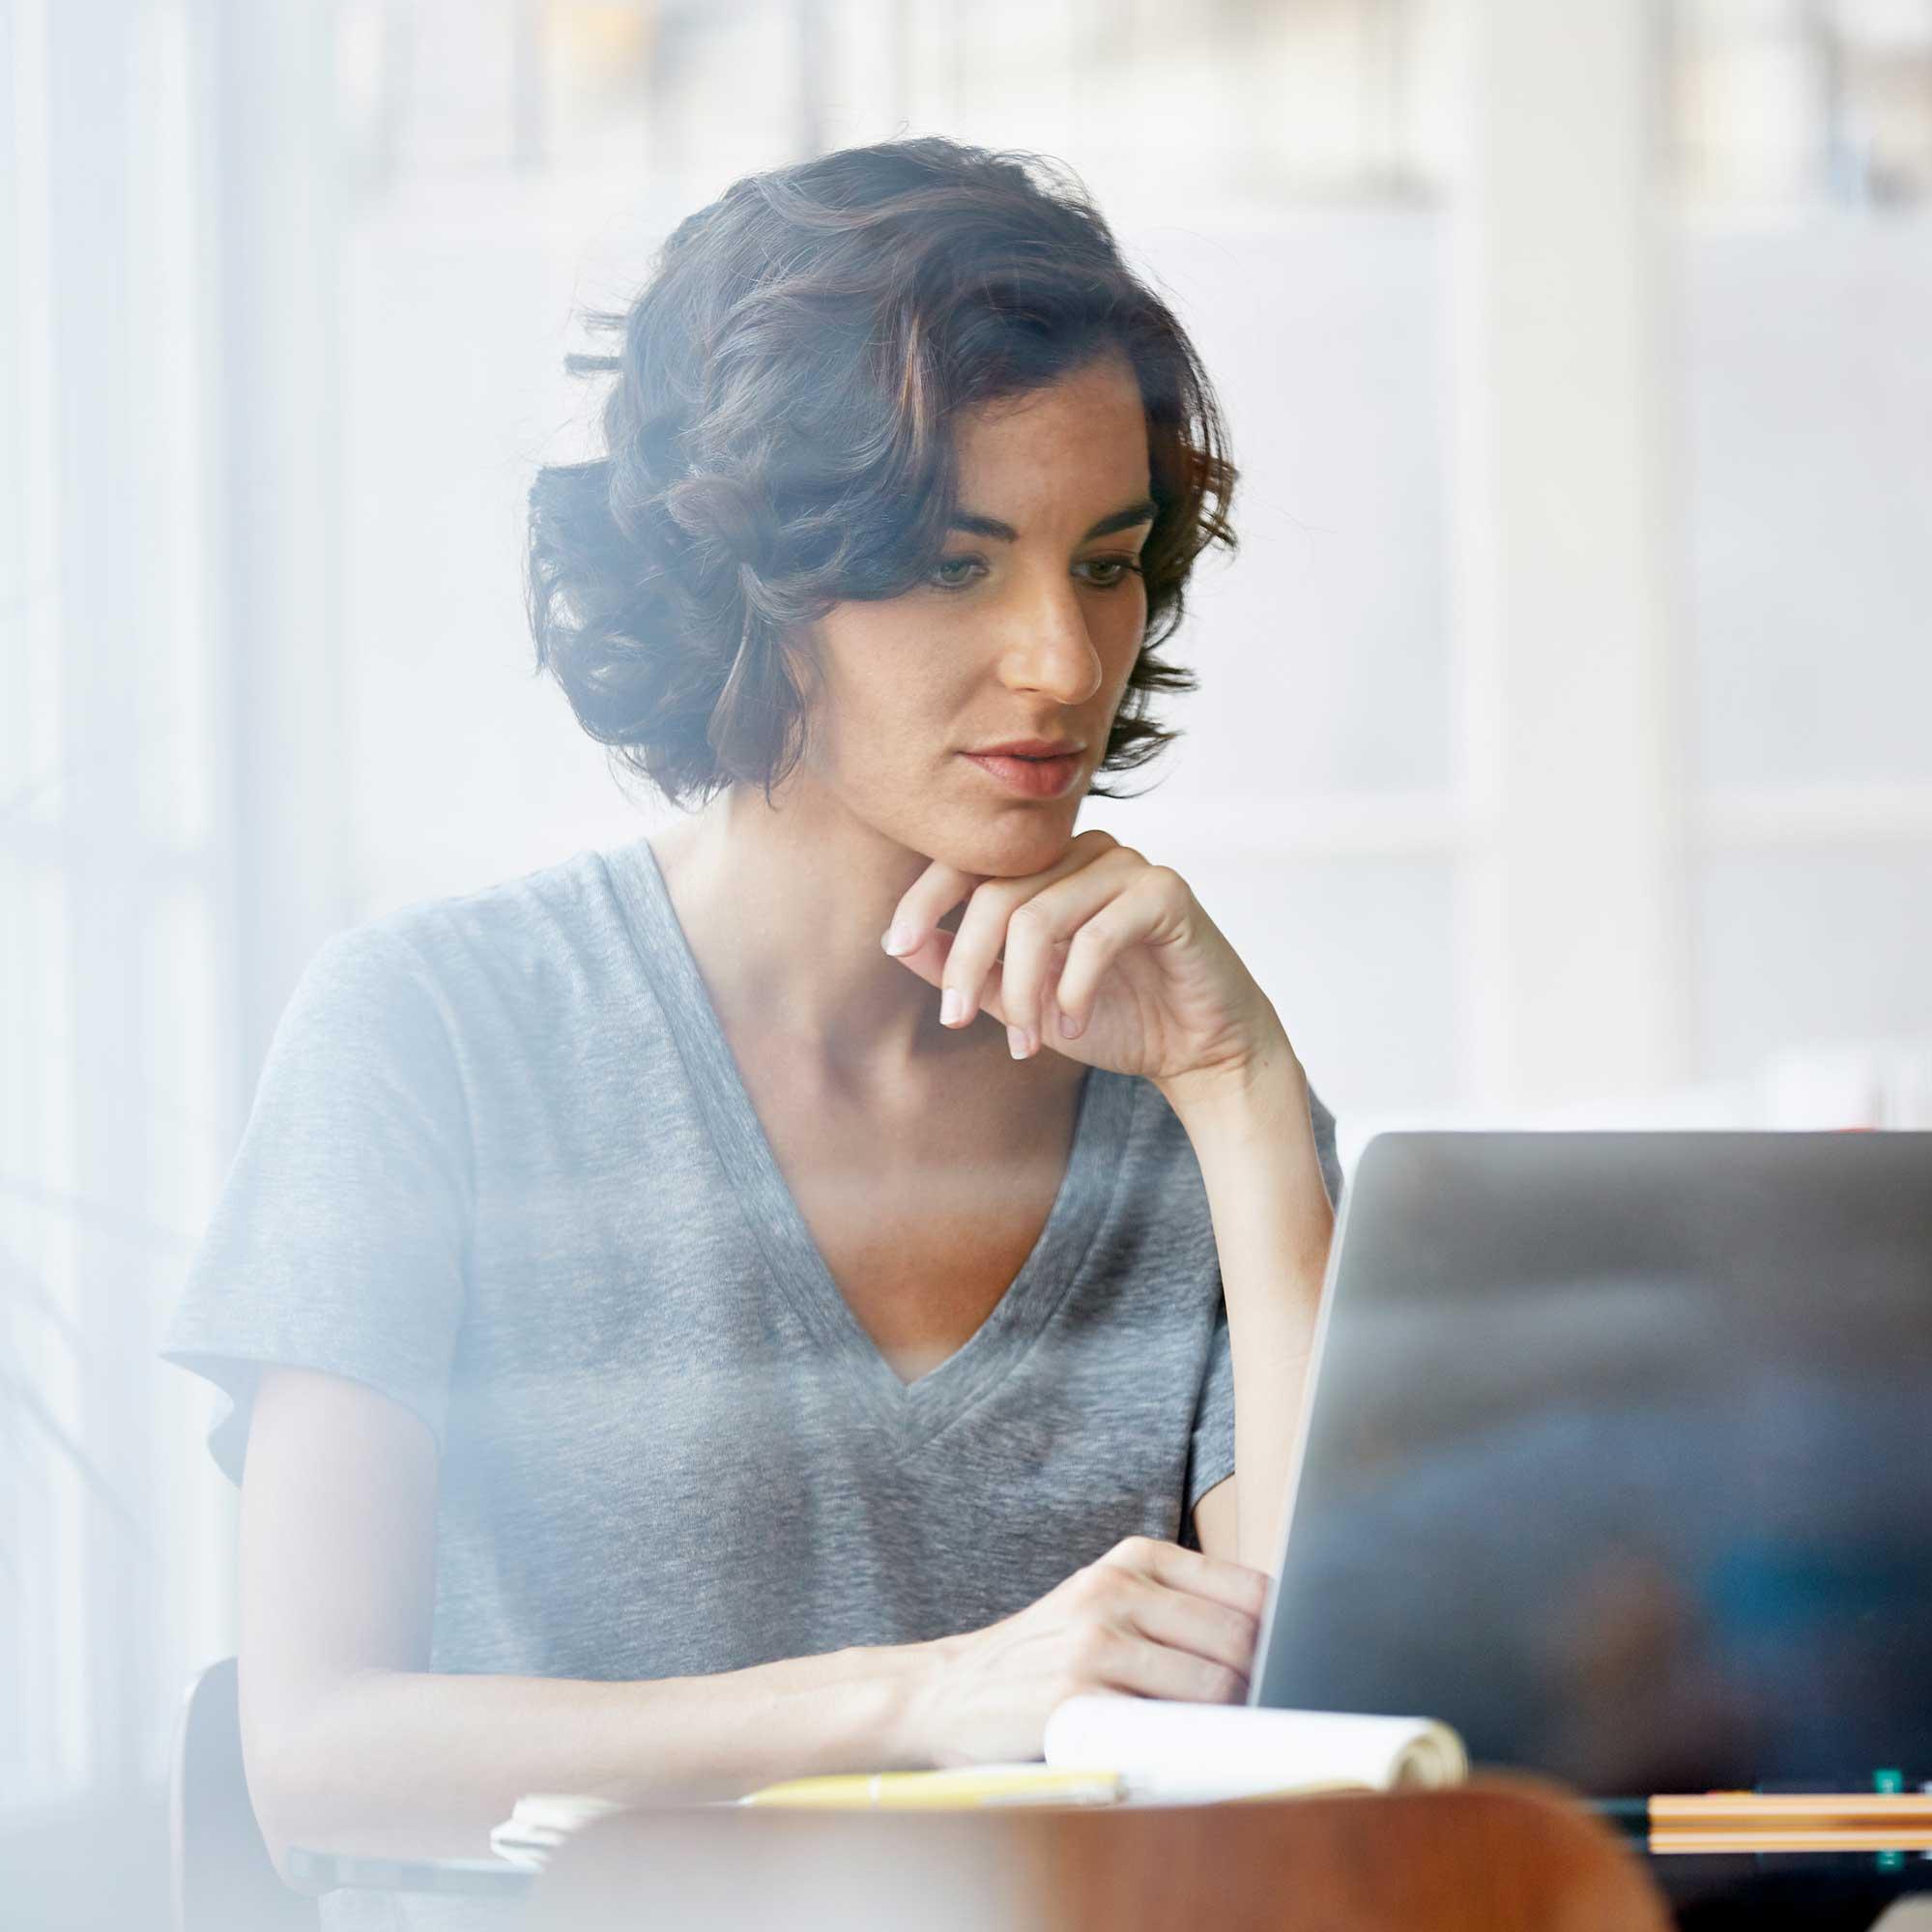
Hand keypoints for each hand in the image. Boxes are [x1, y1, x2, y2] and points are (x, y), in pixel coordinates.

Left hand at [882, 830, 1289, 1097]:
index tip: (898, 944)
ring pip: (1039, 917)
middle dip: (967, 964)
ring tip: (1029, 1040)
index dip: (926, 898)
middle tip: (955, 1020)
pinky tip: (1072, 1027)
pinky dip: (1072, 991)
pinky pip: (1096, 935)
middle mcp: (1084, 852)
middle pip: (997, 893)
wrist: (1199, 1050)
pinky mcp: (1166, 892)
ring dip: (1022, 992)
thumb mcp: (1018, 999)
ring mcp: (1127, 866)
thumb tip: (897, 941)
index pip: (970, 862)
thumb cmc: (1111, 1017)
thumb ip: (964, 968)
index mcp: (1046, 866)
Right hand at [903, 1535, 1266, 1767]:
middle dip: (1267, 1682)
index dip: (1286, 1632)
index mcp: (1133, 1558)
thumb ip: (1176, 1606)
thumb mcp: (1105, 1599)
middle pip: (1239, 1637)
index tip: (1299, 1663)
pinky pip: (1166, 1726)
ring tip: (1232, 1736)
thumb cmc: (1044, 1652)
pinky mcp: (1077, 1700)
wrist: (948, 1690)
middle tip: (1271, 1712)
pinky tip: (1191, 1752)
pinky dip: (1193, 1745)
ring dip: (1236, 1719)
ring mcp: (1095, 1643)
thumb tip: (1274, 1640)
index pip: (1247, 1587)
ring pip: (1213, 1684)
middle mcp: (1115, 1589)